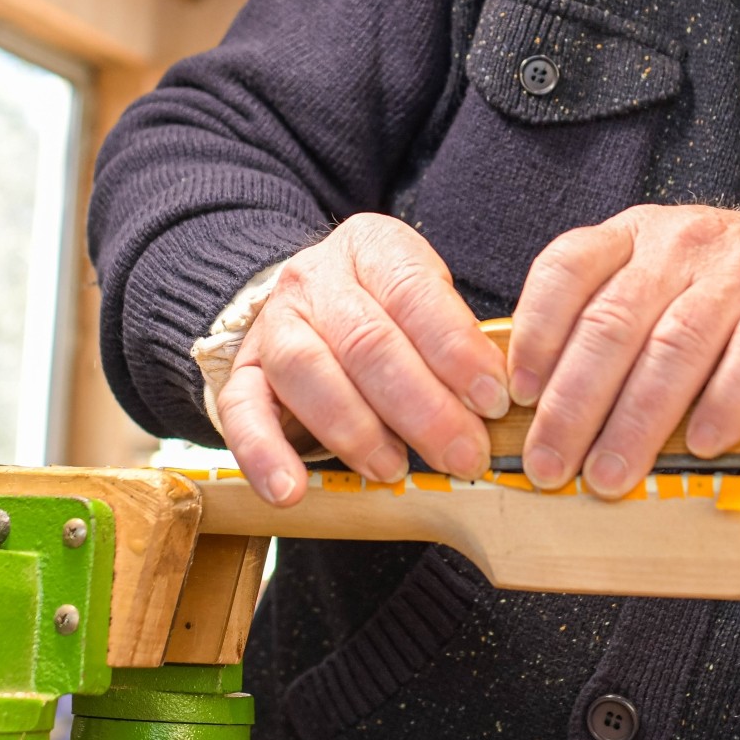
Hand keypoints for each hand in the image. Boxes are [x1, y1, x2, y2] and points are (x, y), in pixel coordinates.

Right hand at [217, 214, 510, 504]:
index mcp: (373, 248)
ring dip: (355, 429)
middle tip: (463, 454)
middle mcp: (316, 278)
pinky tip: (290, 491)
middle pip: (367, 341)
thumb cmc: (388, 313)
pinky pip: (241, 411)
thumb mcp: (428, 303)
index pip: (415, 292)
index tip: (494, 401)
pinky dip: (264, 455)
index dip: (456, 350)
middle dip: (423, 407)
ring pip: (306, 370)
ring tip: (394, 470)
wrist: (306, 300)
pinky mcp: (241, 372)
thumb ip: (457, 344)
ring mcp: (273, 324)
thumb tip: (498, 408)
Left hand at [506, 206, 739, 495]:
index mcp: (636, 236)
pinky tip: (701, 445)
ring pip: (675, 344)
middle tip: (550, 465)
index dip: (537, 331)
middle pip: (614, 322)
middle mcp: (681, 242)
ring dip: (637, 419)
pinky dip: (724, 403)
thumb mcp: (668, 282)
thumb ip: (615, 322)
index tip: (517, 395)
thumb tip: (548, 413)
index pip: (567, 267)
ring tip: (611, 474)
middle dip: (574, 403)